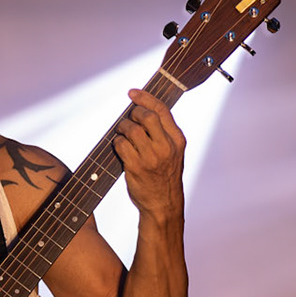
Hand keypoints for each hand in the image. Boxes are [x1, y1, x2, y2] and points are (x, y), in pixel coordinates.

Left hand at [115, 88, 185, 223]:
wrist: (163, 203)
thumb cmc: (165, 175)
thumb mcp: (174, 152)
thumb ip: (163, 132)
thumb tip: (143, 109)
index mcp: (177, 140)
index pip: (162, 110)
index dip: (145, 97)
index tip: (132, 92)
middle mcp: (166, 147)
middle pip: (146, 116)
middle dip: (134, 113)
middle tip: (129, 118)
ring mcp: (151, 158)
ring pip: (131, 130)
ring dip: (122, 128)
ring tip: (122, 132)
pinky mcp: (136, 167)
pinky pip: (121, 145)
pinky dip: (117, 142)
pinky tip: (119, 146)